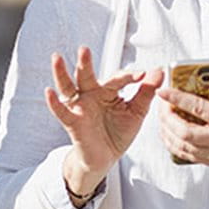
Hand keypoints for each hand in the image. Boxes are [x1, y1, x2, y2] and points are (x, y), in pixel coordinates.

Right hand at [45, 47, 163, 198]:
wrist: (105, 158)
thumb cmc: (118, 132)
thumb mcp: (136, 112)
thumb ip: (146, 92)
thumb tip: (159, 70)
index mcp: (107, 91)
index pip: (117, 78)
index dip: (129, 76)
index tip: (143, 75)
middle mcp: (90, 95)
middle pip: (86, 75)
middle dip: (84, 62)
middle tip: (84, 49)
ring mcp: (80, 107)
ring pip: (68, 87)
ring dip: (61, 73)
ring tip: (57, 58)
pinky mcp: (72, 122)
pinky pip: (61, 111)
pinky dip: (54, 103)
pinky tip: (49, 92)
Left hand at [158, 61, 208, 184]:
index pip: (200, 109)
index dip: (178, 99)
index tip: (165, 91)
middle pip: (185, 132)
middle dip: (167, 118)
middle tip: (162, 105)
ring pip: (182, 146)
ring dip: (167, 132)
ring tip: (162, 117)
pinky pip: (186, 155)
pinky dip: (173, 144)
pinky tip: (169, 134)